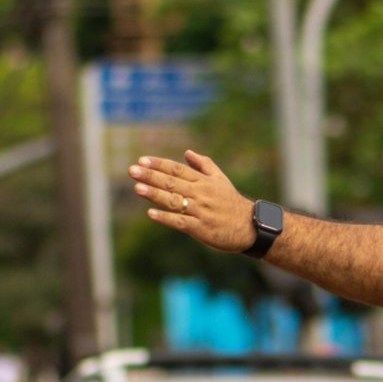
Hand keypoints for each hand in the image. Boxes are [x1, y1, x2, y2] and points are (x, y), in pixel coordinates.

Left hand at [130, 150, 255, 253]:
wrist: (250, 227)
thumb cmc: (232, 203)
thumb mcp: (221, 180)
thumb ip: (204, 165)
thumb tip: (187, 152)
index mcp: (203, 181)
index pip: (177, 170)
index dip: (159, 164)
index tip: (142, 160)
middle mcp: (200, 194)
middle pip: (172, 183)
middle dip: (151, 176)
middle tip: (132, 170)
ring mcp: (200, 211)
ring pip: (174, 201)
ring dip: (155, 194)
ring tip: (137, 188)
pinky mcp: (200, 228)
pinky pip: (180, 222)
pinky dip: (166, 218)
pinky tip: (151, 213)